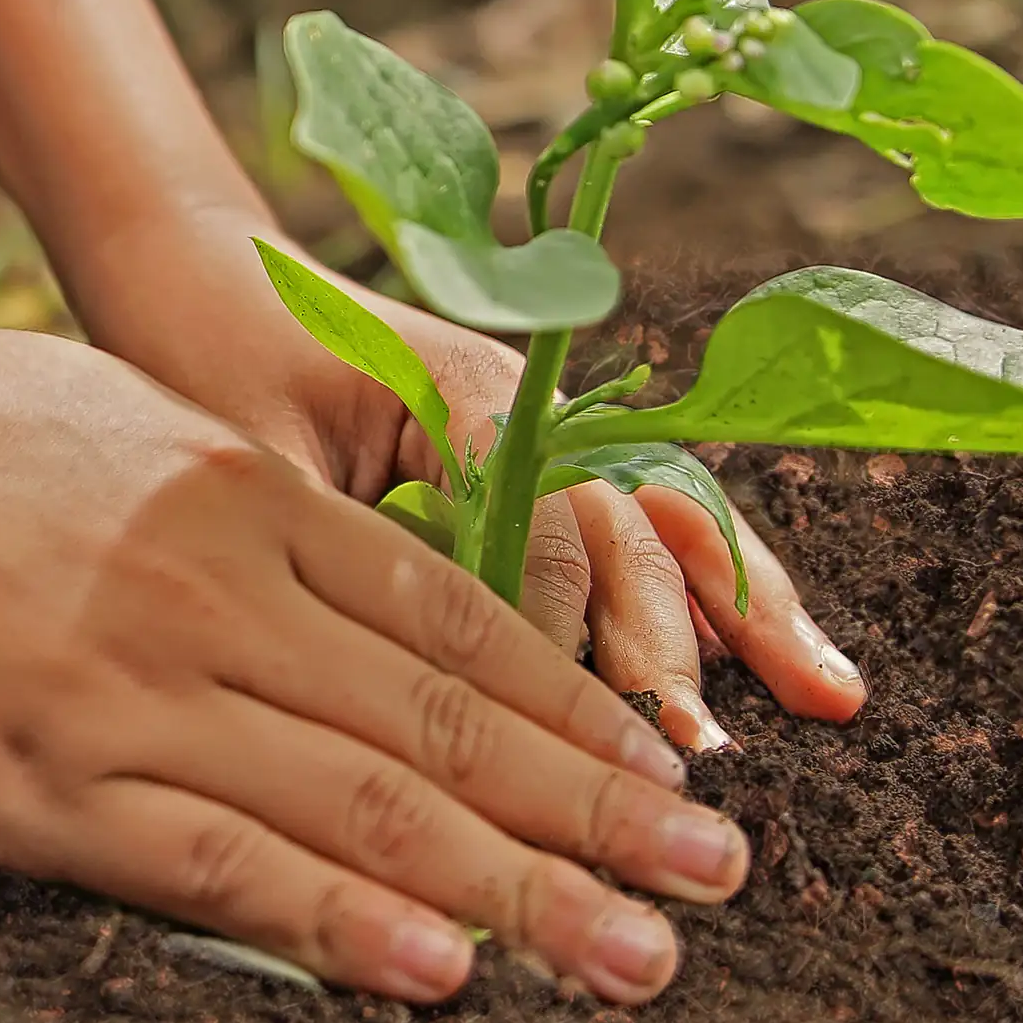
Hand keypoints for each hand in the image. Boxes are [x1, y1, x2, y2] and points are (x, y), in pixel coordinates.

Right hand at [0, 302, 751, 1002]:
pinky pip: (213, 859)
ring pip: (364, 797)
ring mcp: (134, 685)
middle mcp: (220, 589)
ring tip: (639, 951)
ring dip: (519, 882)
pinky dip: (336, 920)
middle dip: (596, 804)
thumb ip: (239, 520)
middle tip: (718, 874)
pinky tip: (439, 970)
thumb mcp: (124, 434)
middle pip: (448, 716)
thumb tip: (329, 602)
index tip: (668, 767)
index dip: (578, 701)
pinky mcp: (34, 780)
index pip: (457, 621)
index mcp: (248, 501)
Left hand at [80, 215, 867, 752]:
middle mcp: (527, 404)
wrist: (194, 264)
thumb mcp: (252, 457)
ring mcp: (540, 423)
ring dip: (741, 607)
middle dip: (684, 641)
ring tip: (828, 694)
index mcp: (466, 390)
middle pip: (634, 523)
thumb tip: (415, 686)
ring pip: (664, 517)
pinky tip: (759, 648)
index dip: (570, 635)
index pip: (551, 525)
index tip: (588, 740)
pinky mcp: (529, 452)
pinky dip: (702, 585)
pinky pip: (632, 520)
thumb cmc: (204, 352)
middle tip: (713, 758)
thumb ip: (341, 549)